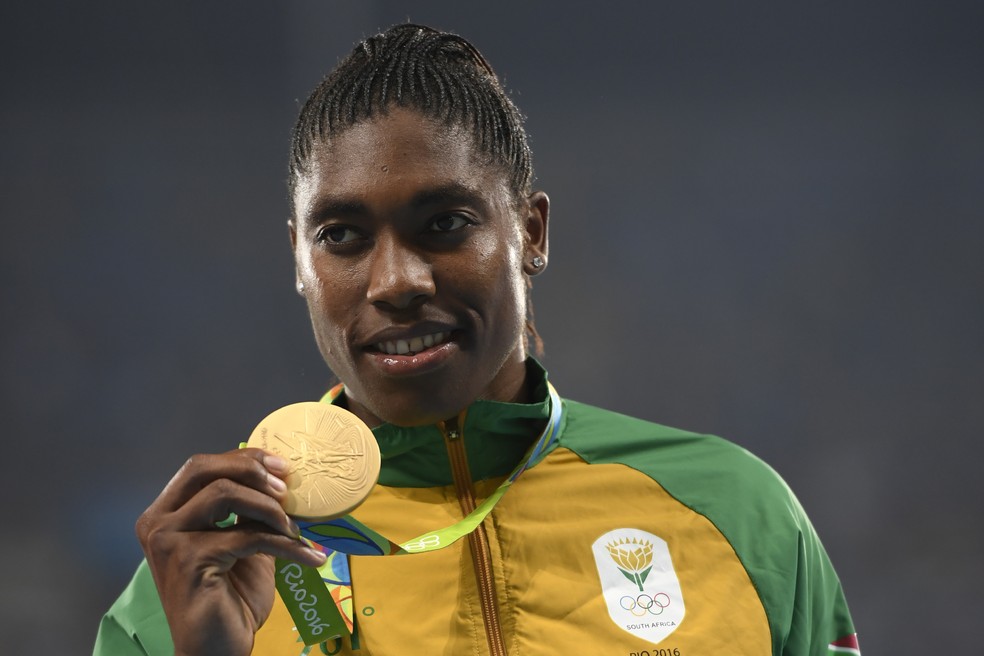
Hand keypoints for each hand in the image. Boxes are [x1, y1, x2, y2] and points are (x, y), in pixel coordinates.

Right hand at [136, 448, 326, 655]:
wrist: (219, 648)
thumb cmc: (231, 597)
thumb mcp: (243, 541)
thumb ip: (250, 510)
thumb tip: (281, 475)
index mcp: (166, 512)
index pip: (201, 466)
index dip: (244, 459)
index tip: (282, 467)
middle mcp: (158, 522)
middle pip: (203, 468)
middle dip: (251, 469)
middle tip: (286, 487)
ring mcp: (168, 540)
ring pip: (225, 494)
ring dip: (270, 508)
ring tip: (296, 529)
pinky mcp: (189, 560)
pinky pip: (247, 535)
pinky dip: (285, 543)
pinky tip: (308, 555)